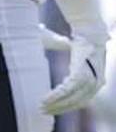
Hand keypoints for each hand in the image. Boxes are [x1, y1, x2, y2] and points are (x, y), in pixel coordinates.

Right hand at [42, 0, 108, 114]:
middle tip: (43, 111)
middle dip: (59, 108)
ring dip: (55, 104)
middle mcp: (96, 82)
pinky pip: (67, 89)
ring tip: (42, 107)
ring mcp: (91, 79)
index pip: (82, 98)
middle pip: (77, 102)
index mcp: (96, 78)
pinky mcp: (82, 73)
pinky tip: (45, 99)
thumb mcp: (66, 45)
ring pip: (72, 98)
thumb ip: (60, 48)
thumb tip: (54, 41)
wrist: (87, 26)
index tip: (53, 108)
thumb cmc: (76, 34)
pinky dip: (55, 95)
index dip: (67, 104)